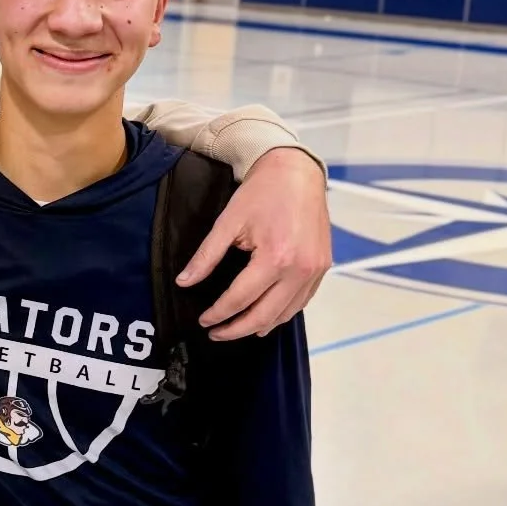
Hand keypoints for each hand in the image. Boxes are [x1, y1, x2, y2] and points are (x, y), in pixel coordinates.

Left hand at [179, 148, 330, 339]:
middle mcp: (300, 270)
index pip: (240, 299)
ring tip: (237, 328)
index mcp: (276, 258)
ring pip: (285, 314)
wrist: (296, 172)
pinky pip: (301, 302)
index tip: (204, 320)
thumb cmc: (262, 193)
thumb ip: (206, 256)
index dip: (219, 314)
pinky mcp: (322, 268)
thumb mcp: (228, 222)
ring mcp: (315, 270)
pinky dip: (281, 313)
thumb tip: (184, 282)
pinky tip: (266, 317)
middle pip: (264, 315)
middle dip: (236, 329)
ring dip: (259, 326)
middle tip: (216, 332)